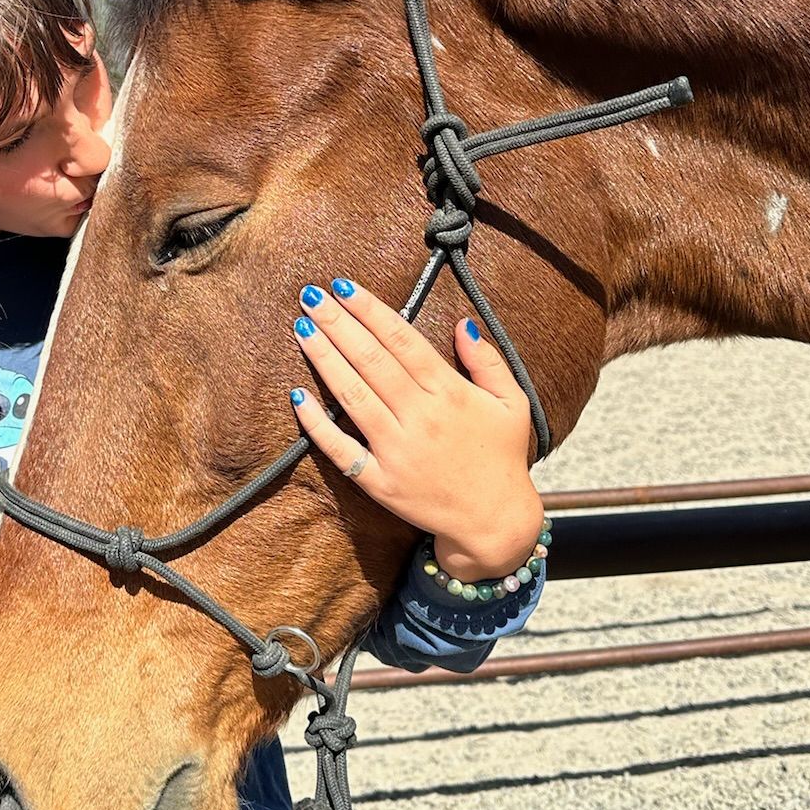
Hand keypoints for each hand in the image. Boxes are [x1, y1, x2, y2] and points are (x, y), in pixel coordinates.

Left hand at [289, 278, 543, 582]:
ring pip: (353, 396)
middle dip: (338, 323)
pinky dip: (317, 426)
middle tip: (311, 295)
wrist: (495, 522)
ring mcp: (397, 451)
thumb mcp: (512, 403)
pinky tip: (297, 396)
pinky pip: (342, 450)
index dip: (371, 310)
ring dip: (324, 359)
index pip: (402, 340)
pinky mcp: (380, 482)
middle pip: (371, 360)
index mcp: (450, 393)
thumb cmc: (501, 456)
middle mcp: (420, 417)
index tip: (344, 287)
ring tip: (301, 328)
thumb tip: (463, 323)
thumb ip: (488, 361)